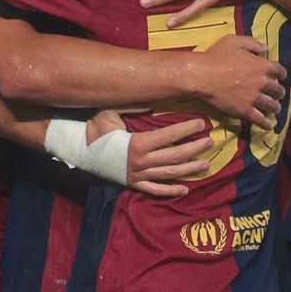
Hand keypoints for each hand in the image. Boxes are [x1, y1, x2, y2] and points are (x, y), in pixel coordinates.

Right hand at [88, 112, 208, 197]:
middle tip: (209, 142)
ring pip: (169, 174)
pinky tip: (184, 189)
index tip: (201, 124)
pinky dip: (170, 191)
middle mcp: (141, 161)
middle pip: (175, 156)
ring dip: (189, 169)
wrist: (81, 150)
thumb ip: (134, 106)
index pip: (170, 135)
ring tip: (205, 164)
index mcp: (138, 143)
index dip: (187, 129)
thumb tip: (154, 100)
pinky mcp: (134, 184)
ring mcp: (138, 175)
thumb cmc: (96, 128)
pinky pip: (155, 190)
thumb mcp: (112, 112)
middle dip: (194, 148)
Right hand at [189, 35, 284, 128]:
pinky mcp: (244, 110)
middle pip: (277, 89)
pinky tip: (269, 125)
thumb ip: (252, 43)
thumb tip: (265, 47)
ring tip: (275, 109)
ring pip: (271, 105)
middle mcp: (261, 82)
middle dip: (279, 92)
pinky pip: (259, 119)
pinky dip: (266, 123)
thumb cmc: (216, 56)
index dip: (281, 73)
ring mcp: (254, 97)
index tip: (280, 76)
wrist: (202, 75)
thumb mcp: (234, 41)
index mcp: (261, 65)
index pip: (279, 70)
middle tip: (278, 94)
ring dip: (275, 107)